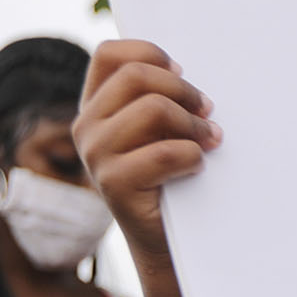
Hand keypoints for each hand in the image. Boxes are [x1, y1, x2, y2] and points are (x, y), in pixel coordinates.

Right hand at [75, 40, 223, 266]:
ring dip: (193, 123)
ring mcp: (95, 155)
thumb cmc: (170, 179)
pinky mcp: (113, 184)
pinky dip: (193, 156)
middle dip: (183, 90)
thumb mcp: (160, 131)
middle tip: (208, 111)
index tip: (182, 73)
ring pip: (153, 109)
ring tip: (210, 140)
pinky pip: (166, 152)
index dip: (150, 54)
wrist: (163, 242)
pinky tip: (199, 166)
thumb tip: (186, 72)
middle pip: (136, 76)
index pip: (110, 54)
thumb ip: (159, 100)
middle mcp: (86, 127)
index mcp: (95, 106)